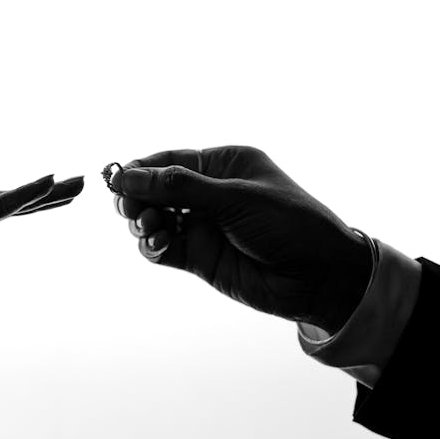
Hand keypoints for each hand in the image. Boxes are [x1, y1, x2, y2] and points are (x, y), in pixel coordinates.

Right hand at [111, 147, 370, 333]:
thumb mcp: (235, 198)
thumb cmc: (290, 225)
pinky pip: (162, 248)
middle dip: (137, 197)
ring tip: (148, 227)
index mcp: (223, 165)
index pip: (169, 160)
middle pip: (154, 189)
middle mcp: (209, 193)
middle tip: (129, 208)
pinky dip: (152, 246)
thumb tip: (127, 176)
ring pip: (153, 219)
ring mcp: (203, 225)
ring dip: (142, 222)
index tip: (117, 181)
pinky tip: (157, 245)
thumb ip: (179, 187)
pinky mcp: (199, 256)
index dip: (140, 169)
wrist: (322, 278)